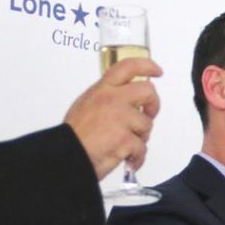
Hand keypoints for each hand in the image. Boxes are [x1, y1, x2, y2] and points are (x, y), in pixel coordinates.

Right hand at [65, 57, 161, 178]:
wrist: (68, 155)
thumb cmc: (75, 135)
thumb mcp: (86, 104)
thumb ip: (107, 97)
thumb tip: (126, 99)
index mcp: (103, 89)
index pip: (128, 67)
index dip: (147, 66)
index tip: (156, 71)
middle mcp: (112, 100)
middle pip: (148, 92)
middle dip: (154, 105)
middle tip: (149, 114)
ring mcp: (120, 118)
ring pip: (147, 124)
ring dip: (141, 137)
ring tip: (126, 144)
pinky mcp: (125, 139)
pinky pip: (142, 148)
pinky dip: (137, 157)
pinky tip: (129, 159)